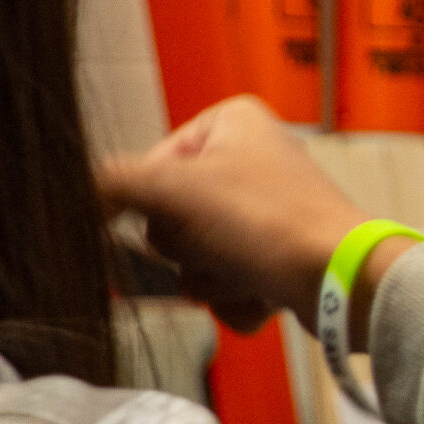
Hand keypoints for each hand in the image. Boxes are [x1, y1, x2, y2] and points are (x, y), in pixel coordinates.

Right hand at [99, 95, 371, 333]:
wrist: (338, 280)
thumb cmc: (261, 222)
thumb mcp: (169, 189)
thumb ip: (111, 184)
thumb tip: (85, 195)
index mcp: (233, 123)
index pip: (151, 167)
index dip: (154, 204)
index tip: (174, 216)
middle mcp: (256, 162)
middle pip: (175, 220)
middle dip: (187, 250)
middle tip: (216, 247)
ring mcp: (272, 214)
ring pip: (201, 260)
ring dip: (211, 280)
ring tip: (245, 274)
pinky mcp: (285, 260)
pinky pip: (234, 288)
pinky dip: (239, 300)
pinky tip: (263, 296)